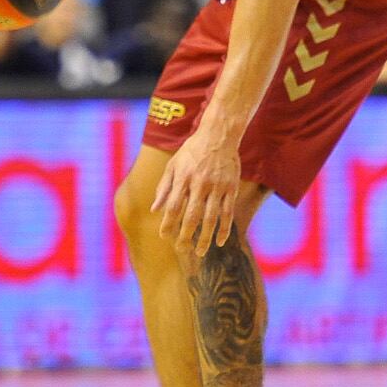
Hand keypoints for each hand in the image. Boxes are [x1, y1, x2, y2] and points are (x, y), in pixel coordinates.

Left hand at [152, 129, 242, 257]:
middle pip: (192, 215)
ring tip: (200, 252)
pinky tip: (220, 241)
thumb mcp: (173, 165)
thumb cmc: (192, 151)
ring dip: (205, 237)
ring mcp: (217, 186)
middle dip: (186, 235)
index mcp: (183, 178)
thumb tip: (155, 210)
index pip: (174, 206)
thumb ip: (164, 187)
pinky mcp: (231, 188)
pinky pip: (228, 212)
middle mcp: (200, 183)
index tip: (164, 236)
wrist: (218, 135)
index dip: (168, 223)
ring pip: (211, 217)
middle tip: (182, 249)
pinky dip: (224, 228)